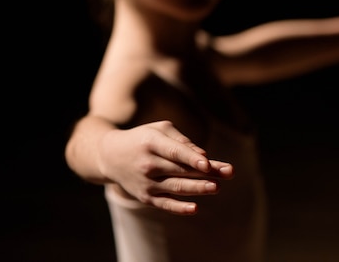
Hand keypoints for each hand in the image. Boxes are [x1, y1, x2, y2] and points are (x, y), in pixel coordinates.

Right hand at [98, 120, 233, 214]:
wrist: (110, 156)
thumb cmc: (142, 138)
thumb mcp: (159, 130)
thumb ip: (181, 140)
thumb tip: (203, 156)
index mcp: (151, 143)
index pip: (175, 152)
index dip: (192, 158)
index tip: (208, 164)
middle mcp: (148, 164)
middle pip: (181, 170)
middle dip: (206, 173)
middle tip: (228, 173)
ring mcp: (146, 182)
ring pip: (176, 187)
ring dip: (198, 189)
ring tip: (216, 187)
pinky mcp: (145, 197)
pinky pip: (165, 204)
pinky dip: (179, 208)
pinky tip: (195, 208)